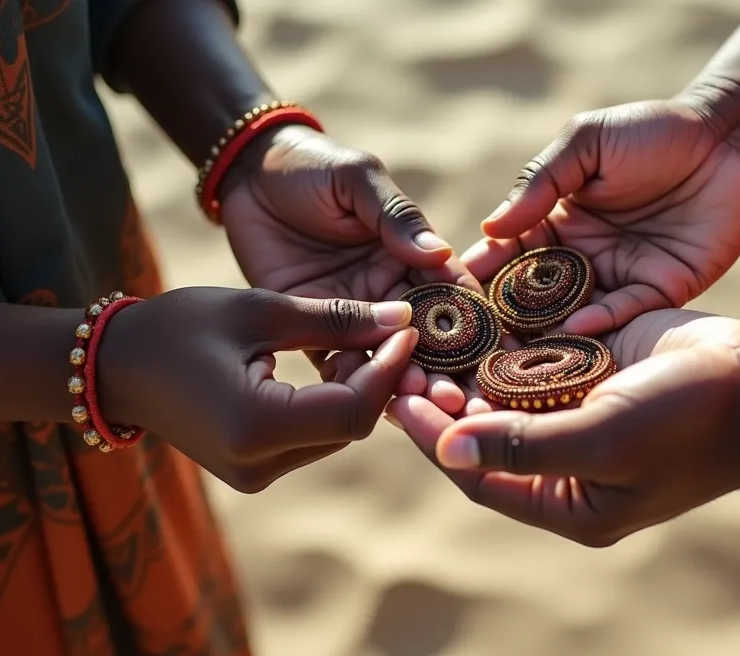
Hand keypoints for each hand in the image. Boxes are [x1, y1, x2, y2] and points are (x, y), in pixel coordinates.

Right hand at [100, 287, 418, 492]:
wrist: (115, 367)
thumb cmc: (178, 327)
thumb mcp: (259, 311)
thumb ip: (333, 319)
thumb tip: (401, 318)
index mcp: (254, 426)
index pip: (353, 410)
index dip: (388, 370)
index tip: (405, 327)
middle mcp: (258, 465)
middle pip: (349, 427)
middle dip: (377, 378)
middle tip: (389, 328)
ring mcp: (254, 476)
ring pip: (336, 435)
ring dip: (357, 390)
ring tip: (362, 339)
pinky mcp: (253, 472)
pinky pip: (312, 439)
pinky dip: (330, 404)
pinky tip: (333, 364)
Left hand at [220, 124, 477, 410]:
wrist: (248, 175)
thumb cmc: (310, 166)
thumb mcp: (357, 178)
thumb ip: (395, 215)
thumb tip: (438, 252)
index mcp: (413, 253)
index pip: (453, 292)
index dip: (475, 324)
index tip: (491, 355)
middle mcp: (391, 290)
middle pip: (429, 337)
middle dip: (447, 369)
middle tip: (459, 398)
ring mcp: (354, 313)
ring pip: (387, 356)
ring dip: (405, 382)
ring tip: (422, 403)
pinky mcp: (313, 326)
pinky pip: (338, 362)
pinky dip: (354, 385)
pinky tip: (368, 406)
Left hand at [387, 309, 739, 546]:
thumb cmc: (689, 424)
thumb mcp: (604, 440)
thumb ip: (524, 447)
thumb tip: (447, 450)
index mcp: (569, 501)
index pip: (479, 476)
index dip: (436, 440)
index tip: (400, 401)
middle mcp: (568, 461)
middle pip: (484, 433)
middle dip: (444, 400)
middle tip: (405, 365)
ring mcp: (580, 412)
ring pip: (503, 392)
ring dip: (466, 366)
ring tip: (424, 335)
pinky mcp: (594, 369)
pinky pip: (535, 357)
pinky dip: (502, 339)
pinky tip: (468, 309)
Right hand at [465, 101, 739, 335]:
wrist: (726, 138)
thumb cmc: (652, 131)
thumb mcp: (588, 144)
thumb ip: (541, 182)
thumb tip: (491, 227)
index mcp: (555, 223)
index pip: (507, 254)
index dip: (479, 272)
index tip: (448, 291)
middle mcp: (581, 259)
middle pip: (534, 297)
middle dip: (504, 319)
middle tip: (473, 340)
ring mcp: (619, 278)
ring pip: (575, 313)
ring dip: (548, 332)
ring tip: (517, 352)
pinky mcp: (660, 291)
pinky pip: (626, 313)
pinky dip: (602, 323)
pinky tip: (576, 328)